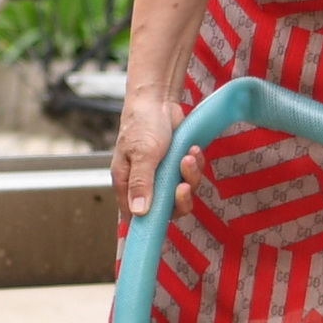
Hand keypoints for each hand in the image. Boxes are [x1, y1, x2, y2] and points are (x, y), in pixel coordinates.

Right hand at [108, 90, 211, 226]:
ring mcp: (162, 176)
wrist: (158, 100)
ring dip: (190, 177)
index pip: (137, 217)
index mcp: (127, 184)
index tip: (167, 217)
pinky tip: (193, 150)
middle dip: (179, 198)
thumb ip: (141, 183)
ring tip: (189, 156)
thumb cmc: (142, 124)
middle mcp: (144, 184)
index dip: (152, 222)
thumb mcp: (142, 154)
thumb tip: (139, 212)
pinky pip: (190, 177)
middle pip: (165, 209)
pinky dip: (195, 165)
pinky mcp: (176, 167)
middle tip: (183, 185)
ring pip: (181, 193)